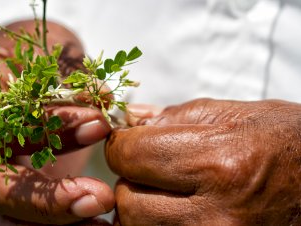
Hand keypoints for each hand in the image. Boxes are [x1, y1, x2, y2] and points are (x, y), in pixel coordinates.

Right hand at [0, 20, 113, 224]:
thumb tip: (103, 101)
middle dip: (50, 196)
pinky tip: (90, 223)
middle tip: (100, 197)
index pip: (1, 119)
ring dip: (54, 220)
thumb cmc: (28, 56)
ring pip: (5, 211)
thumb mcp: (46, 50)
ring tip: (98, 215)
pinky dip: (54, 224)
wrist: (14, 72)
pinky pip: (16, 220)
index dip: (49, 125)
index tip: (97, 125)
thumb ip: (70, 75)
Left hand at [106, 99, 300, 224]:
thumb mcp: (238, 115)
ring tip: (165, 191)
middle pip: (128, 201)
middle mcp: (216, 212)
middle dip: (130, 180)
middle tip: (149, 169)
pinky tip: (176, 210)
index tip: (129, 142)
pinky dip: (157, 224)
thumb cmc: (288, 143)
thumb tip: (132, 119)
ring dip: (141, 207)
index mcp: (219, 161)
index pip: (130, 155)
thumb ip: (176, 117)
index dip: (122, 145)